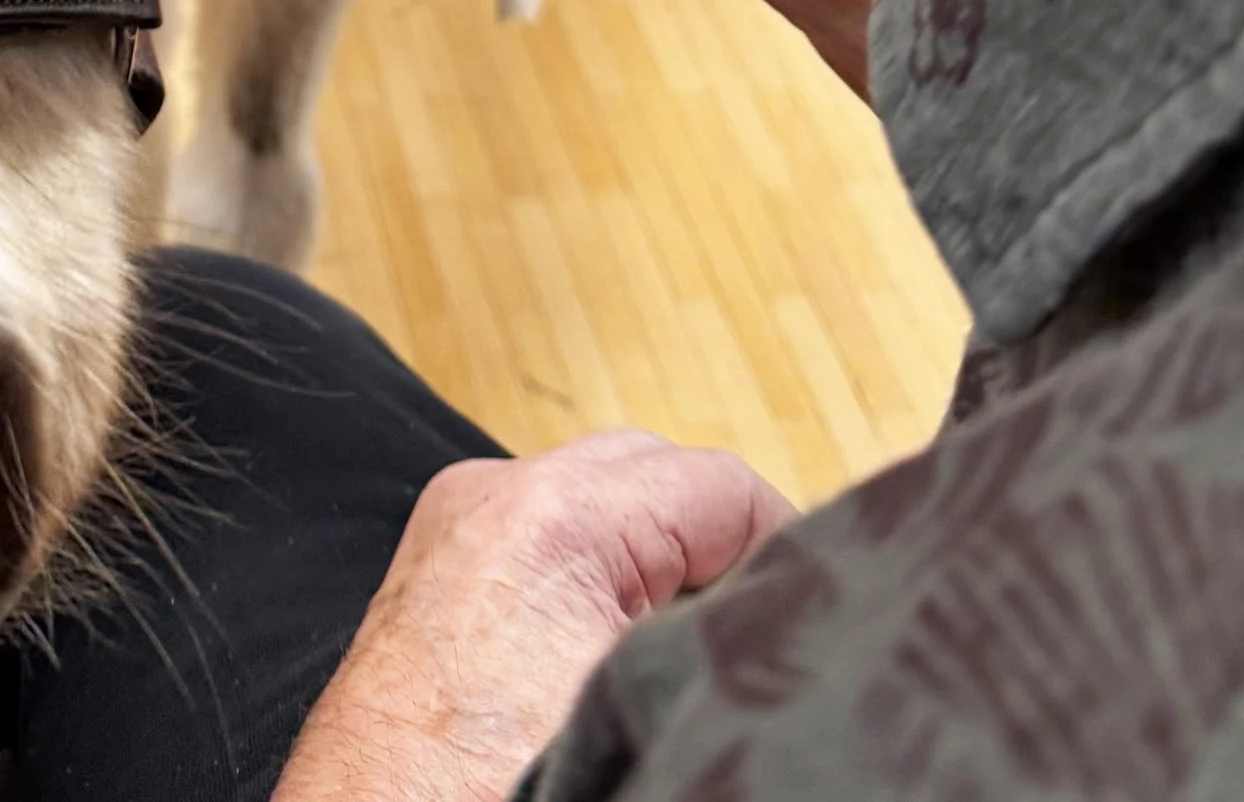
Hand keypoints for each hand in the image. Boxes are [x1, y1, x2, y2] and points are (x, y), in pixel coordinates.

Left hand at [272, 431, 792, 801]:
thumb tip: (794, 611)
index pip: (721, 485)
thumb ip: (724, 634)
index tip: (810, 625)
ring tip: (683, 659)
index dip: (784, 552)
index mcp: (556, 523)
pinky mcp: (433, 567)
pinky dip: (590, 578)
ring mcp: (454, 527)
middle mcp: (493, 498)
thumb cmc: (483, 789)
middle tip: (754, 642)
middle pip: (656, 474)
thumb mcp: (650, 707)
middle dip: (716, 549)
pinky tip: (610, 663)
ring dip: (653, 563)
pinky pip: (541, 538)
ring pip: (598, 502)